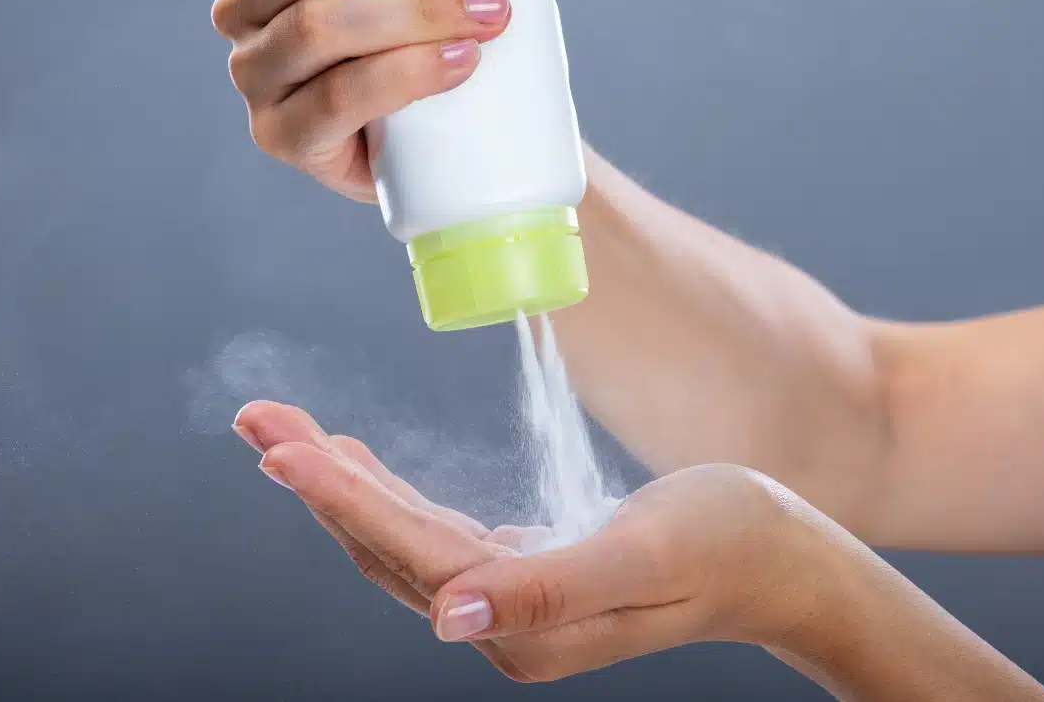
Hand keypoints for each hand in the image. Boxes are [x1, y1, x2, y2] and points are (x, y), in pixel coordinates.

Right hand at [211, 0, 511, 200]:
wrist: (407, 154)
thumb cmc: (411, 47)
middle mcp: (242, 6)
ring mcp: (253, 74)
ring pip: (319, 25)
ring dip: (416, 13)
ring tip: (486, 14)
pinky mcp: (278, 134)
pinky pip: (339, 96)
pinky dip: (407, 73)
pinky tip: (458, 61)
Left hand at [230, 401, 842, 681]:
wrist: (786, 562)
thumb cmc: (731, 542)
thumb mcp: (646, 555)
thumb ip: (548, 588)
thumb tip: (448, 616)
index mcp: (525, 626)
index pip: (408, 551)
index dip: (340, 495)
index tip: (280, 445)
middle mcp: (505, 625)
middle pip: (386, 545)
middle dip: (317, 480)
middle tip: (257, 418)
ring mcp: (511, 605)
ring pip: (399, 539)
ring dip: (339, 484)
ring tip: (286, 434)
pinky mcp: (525, 575)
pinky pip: (431, 534)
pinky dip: (385, 495)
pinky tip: (359, 468)